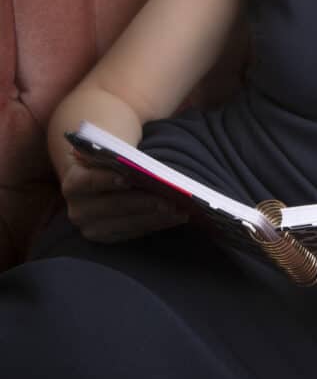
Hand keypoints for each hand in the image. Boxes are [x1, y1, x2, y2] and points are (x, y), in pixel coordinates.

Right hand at [61, 153, 189, 243]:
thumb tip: (141, 163)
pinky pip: (135, 232)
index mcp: (73, 181)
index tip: (129, 178)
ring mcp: (92, 227)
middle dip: (144, 203)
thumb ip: (120, 152)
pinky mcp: (109, 237)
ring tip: (181, 209)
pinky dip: (157, 223)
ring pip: (128, 223)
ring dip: (157, 217)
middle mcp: (78, 209)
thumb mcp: (113, 142)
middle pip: (114, 206)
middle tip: (170, 199)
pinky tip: (176, 217)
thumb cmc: (113, 148)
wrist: (104, 161)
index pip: (89, 181)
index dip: (108, 180)